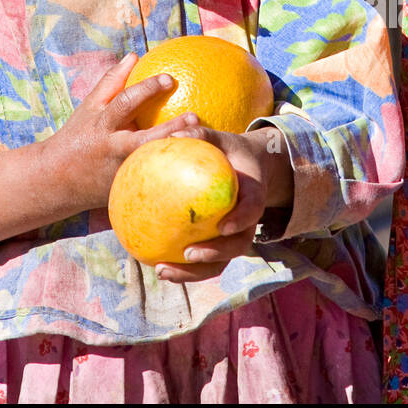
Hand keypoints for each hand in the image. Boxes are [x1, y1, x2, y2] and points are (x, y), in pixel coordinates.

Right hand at [43, 52, 197, 214]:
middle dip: (171, 130)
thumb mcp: (89, 107)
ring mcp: (122, 173)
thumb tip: (134, 56)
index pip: (125, 103)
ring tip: (203, 142)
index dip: (146, 89)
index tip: (169, 79)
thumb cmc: (79, 135)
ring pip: (153, 165)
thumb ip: (111, 82)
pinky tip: (197, 167)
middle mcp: (114, 150)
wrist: (58, 180)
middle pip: (145, 140)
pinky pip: (154, 182)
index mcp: (103, 125)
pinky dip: (174, 175)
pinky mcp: (127, 191)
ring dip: (177, 155)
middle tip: (196, 117)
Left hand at [153, 124, 293, 283]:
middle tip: (188, 254)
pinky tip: (154, 264)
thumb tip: (173, 134)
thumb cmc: (229, 151)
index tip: (223, 226)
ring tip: (162, 270)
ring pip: (219, 263)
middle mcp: (247, 222)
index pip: (252, 210)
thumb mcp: (220, 139)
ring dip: (192, 273)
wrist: (248, 168)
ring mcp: (234, 237)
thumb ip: (201, 135)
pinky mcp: (219, 245)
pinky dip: (181, 267)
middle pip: (237, 247)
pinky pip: (202, 260)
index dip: (241, 220)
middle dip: (214, 255)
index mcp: (253, 196)